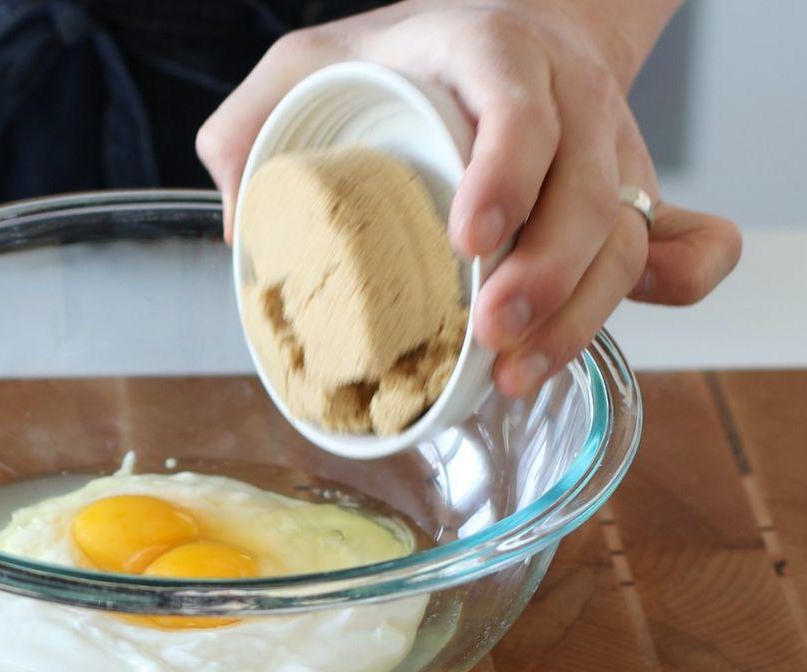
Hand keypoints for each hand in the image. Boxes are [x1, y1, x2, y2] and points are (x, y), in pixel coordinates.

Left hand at [196, 0, 740, 395]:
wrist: (505, 37)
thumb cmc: (404, 59)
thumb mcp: (309, 61)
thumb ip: (250, 122)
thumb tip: (240, 226)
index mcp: (492, 54)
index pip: (520, 107)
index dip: (507, 173)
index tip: (468, 240)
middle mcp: (567, 102)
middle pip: (589, 192)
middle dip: (546, 276)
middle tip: (489, 337)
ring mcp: (609, 152)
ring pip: (628, 237)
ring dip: (580, 316)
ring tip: (516, 376)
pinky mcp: (632, 197)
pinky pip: (688, 243)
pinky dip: (676, 291)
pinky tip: (602, 338)